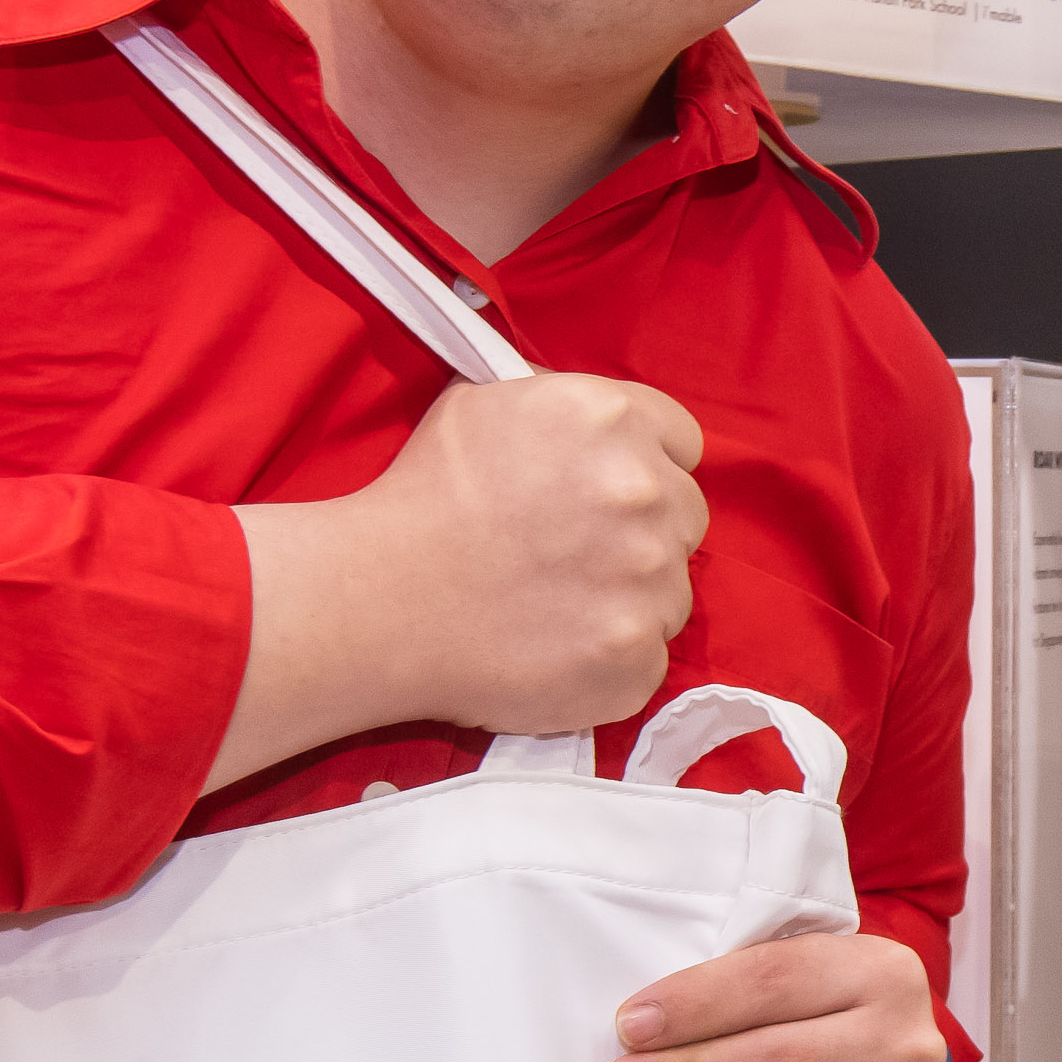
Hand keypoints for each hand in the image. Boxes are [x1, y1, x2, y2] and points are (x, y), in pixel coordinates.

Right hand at [225, 371, 702, 784]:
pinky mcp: (633, 656)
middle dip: (642, 533)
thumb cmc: (420, 498)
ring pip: (673, 591)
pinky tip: (555, 648)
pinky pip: (649, 658)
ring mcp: (645, 580)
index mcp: (610, 418)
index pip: (682, 442)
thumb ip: (558, 402)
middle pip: (685, 516)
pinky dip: (610, 659)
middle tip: (576, 555)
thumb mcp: (482, 403)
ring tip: (555, 605)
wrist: (376, 601)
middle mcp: (641, 492)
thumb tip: (593, 421)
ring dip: (630, 598)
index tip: (608, 495)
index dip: (647, 466)